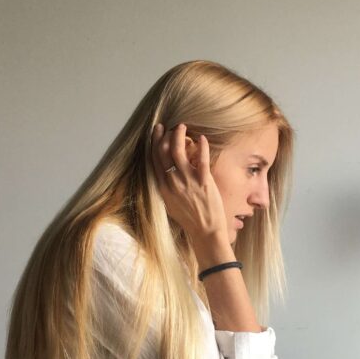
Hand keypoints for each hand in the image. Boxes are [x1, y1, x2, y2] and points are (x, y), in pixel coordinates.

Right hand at [151, 123, 230, 256]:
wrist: (205, 232)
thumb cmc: (190, 220)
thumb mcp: (171, 204)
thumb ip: (168, 187)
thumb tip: (168, 172)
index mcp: (163, 187)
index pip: (155, 160)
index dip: (154, 143)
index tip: (156, 132)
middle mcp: (172, 182)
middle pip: (163, 152)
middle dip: (163, 135)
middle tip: (167, 126)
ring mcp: (187, 181)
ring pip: (178, 151)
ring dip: (179, 135)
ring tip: (182, 127)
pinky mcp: (203, 181)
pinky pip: (201, 158)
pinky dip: (201, 145)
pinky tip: (202, 138)